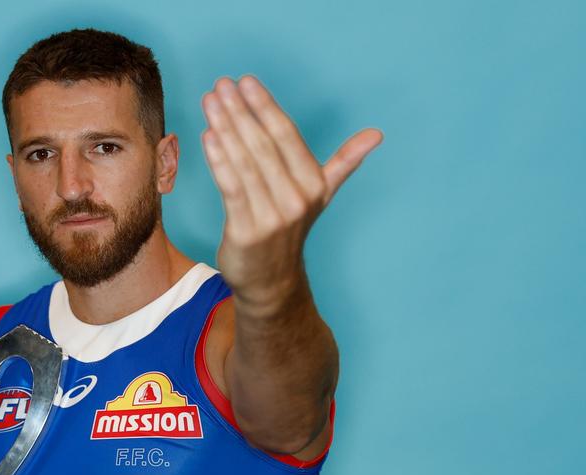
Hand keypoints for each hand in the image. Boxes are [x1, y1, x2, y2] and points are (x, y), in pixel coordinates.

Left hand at [201, 75, 381, 303]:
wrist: (272, 281)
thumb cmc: (290, 229)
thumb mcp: (322, 194)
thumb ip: (345, 161)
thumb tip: (376, 135)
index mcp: (315, 184)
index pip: (287, 135)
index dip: (265, 106)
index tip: (246, 82)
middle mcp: (296, 199)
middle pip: (264, 145)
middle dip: (240, 111)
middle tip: (221, 85)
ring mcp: (271, 216)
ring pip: (245, 162)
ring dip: (225, 128)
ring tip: (210, 102)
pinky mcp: (246, 231)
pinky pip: (230, 187)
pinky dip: (218, 160)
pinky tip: (208, 136)